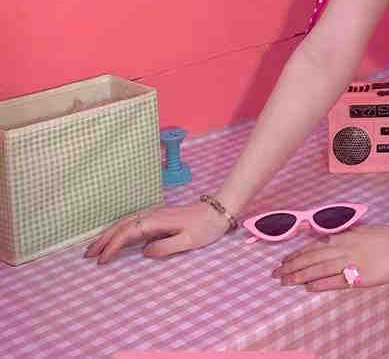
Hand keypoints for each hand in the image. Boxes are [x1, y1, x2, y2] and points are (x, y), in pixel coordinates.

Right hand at [83, 201, 231, 263]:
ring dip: (108, 235)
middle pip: (121, 226)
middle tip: (87, 255)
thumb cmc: (206, 227)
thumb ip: (165, 247)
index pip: (128, 233)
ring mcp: (154, 215)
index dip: (113, 246)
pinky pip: (133, 224)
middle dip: (103, 240)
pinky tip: (115, 240)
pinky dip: (119, 232)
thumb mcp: (189, 240)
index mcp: (157, 220)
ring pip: (125, 224)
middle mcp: (152, 215)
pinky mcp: (158, 218)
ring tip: (95, 249)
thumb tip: (144, 252)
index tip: (101, 260)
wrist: (219, 211)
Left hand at [273, 225, 388, 290]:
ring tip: (286, 281)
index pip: (313, 246)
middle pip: (311, 258)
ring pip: (318, 269)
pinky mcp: (360, 276)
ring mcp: (350, 262)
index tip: (284, 260)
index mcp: (343, 237)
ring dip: (300, 275)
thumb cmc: (386, 237)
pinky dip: (320, 284)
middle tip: (276, 273)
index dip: (296, 254)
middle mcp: (343, 249)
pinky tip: (308, 288)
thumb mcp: (361, 231)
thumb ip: (344, 235)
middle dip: (291, 266)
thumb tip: (330, 237)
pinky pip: (336, 281)